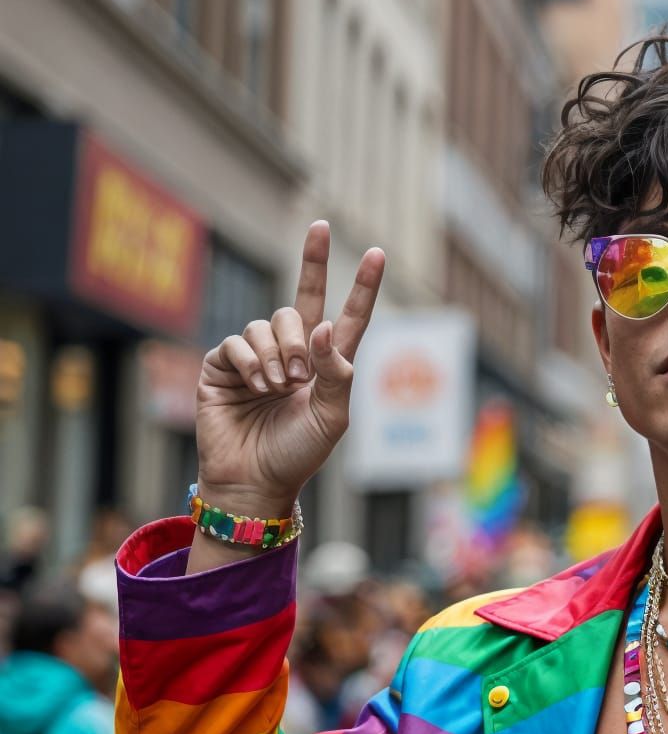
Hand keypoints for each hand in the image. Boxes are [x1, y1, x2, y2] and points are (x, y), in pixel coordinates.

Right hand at [195, 221, 383, 514]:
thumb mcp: (331, 418)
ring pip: (269, 323)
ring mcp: (257, 356)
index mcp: (327, 366)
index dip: (363, 286)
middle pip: (303, 303)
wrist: (254, 481)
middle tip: (300, 374)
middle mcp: (293, 353)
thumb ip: (336, 373)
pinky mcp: (223, 365)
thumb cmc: (298, 454)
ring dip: (276, 356)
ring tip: (276, 389)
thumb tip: (322, 328)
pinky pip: (238, 342)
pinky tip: (255, 387)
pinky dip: (250, 362)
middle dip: (304, 319)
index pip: (348, 317)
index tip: (378, 253)